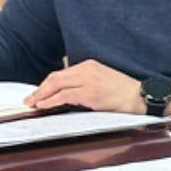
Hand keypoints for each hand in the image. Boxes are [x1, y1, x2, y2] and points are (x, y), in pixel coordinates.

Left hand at [27, 59, 157, 113]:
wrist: (141, 96)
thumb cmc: (125, 92)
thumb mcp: (103, 80)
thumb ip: (85, 83)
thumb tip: (66, 94)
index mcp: (90, 65)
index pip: (61, 74)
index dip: (46, 85)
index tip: (38, 93)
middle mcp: (87, 69)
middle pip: (55, 78)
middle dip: (39, 89)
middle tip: (29, 100)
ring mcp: (89, 80)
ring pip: (56, 85)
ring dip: (41, 95)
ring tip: (32, 104)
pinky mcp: (90, 92)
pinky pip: (64, 96)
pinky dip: (51, 100)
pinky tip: (43, 105)